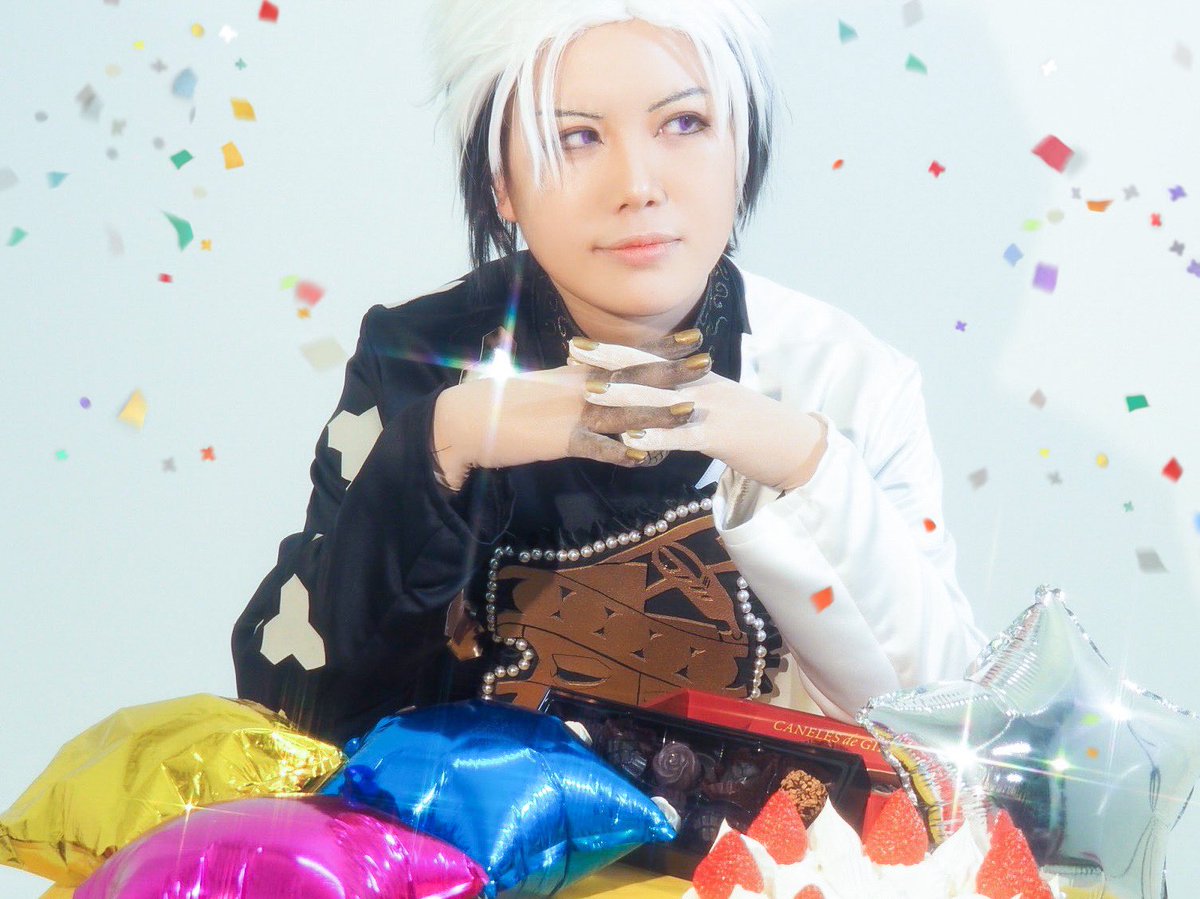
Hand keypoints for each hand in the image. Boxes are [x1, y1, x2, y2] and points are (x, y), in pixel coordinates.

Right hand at [431, 331, 709, 488]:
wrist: (465, 418)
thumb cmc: (498, 402)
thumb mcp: (538, 383)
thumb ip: (564, 376)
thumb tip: (579, 365)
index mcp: (576, 372)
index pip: (626, 356)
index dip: (662, 348)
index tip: (693, 339)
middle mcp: (579, 387)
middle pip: (634, 377)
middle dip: (673, 371)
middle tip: (708, 362)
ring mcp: (572, 414)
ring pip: (624, 411)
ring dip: (659, 411)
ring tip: (691, 409)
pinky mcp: (561, 441)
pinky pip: (597, 447)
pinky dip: (621, 451)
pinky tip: (646, 456)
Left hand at [570, 337, 827, 491]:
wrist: (793, 443)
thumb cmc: (749, 428)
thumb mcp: (712, 405)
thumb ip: (682, 398)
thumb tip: (649, 398)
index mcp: (695, 378)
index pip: (650, 358)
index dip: (614, 352)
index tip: (579, 345)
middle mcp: (699, 386)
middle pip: (649, 370)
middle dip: (608, 362)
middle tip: (572, 353)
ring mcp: (708, 409)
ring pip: (659, 400)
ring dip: (623, 397)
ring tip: (590, 394)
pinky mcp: (717, 437)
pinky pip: (681, 437)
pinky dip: (654, 438)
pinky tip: (629, 441)